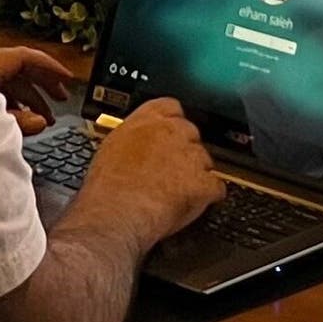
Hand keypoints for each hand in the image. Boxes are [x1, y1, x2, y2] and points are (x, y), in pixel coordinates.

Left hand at [0, 46, 82, 135]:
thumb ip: (18, 122)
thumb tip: (39, 122)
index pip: (25, 57)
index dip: (50, 67)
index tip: (68, 78)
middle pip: (18, 71)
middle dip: (43, 85)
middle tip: (62, 98)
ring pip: (7, 85)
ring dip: (28, 101)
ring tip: (45, 120)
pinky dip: (12, 106)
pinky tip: (22, 122)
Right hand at [80, 97, 221, 245]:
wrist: (115, 214)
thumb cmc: (107, 189)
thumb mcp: (112, 148)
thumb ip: (134, 139)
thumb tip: (139, 145)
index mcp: (147, 119)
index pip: (171, 107)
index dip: (172, 124)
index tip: (169, 137)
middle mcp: (172, 132)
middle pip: (192, 134)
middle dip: (185, 153)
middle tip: (170, 171)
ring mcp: (191, 156)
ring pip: (205, 161)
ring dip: (196, 175)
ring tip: (175, 193)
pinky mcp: (203, 182)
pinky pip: (215, 187)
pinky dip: (207, 197)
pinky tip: (190, 204)